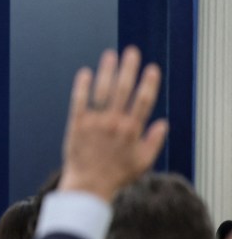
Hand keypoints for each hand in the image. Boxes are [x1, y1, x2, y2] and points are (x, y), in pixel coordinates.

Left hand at [58, 46, 167, 201]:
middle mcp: (114, 123)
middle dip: (128, 69)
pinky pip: (79, 101)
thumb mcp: (142, 163)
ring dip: (107, 71)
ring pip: (102, 91)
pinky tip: (84, 72)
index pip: (143, 101)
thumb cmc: (116, 176)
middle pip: (123, 90)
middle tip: (131, 52)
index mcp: (131, 131)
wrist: (88, 186)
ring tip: (110, 55)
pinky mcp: (76, 125)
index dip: (148, 83)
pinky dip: (82, 86)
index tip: (151, 68)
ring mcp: (94, 123)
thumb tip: (163, 122)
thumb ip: (154, 141)